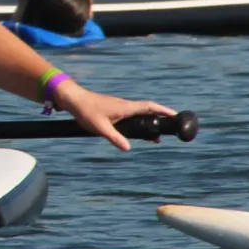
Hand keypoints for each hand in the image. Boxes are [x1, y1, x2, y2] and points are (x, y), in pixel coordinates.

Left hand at [51, 80, 173, 151]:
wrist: (73, 99)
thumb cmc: (86, 111)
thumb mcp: (100, 128)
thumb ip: (115, 138)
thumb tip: (128, 148)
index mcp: (125, 107)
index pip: (149, 107)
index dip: (163, 110)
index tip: (175, 114)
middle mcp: (125, 105)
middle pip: (148, 110)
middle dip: (160, 118)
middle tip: (169, 129)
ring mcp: (119, 107)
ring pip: (139, 113)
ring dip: (149, 121)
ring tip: (155, 137)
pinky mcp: (114, 109)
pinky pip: (131, 115)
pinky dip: (138, 122)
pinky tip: (136, 132)